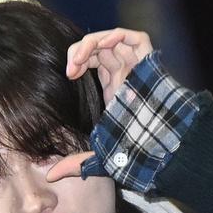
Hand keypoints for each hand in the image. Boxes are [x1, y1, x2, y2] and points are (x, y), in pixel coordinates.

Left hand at [46, 28, 153, 182]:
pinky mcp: (148, 59)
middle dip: (80, 52)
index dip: (79, 62)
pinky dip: (112, 36)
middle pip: (99, 48)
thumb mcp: (100, 157)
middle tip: (70, 69)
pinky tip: (98, 50)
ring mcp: (137, 65)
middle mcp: (125, 74)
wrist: (161, 145)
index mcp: (115, 88)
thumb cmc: (136, 152)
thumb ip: (76, 164)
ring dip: (90, 44)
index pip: (94, 62)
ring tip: (78, 60)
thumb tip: (51, 177)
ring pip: (111, 38)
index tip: (69, 76)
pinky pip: (131, 36)